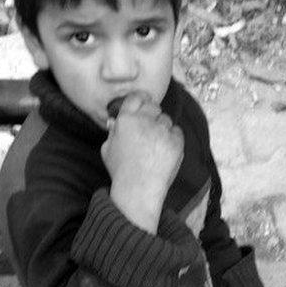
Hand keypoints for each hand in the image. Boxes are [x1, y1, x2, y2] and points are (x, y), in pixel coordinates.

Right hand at [101, 92, 183, 231]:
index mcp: (125, 120)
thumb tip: (115, 122)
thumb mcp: (108, 148)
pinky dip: (173, 138)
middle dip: (152, 114)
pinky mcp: (176, 141)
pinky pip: (177, 132)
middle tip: (150, 128)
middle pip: (153, 106)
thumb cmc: (121, 171)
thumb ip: (113, 132)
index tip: (144, 102)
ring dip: (162, 128)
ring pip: (166, 120)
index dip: (141, 99)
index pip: (136, 97)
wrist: (138, 188)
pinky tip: (165, 150)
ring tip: (156, 145)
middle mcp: (144, 121)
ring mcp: (162, 130)